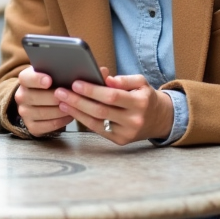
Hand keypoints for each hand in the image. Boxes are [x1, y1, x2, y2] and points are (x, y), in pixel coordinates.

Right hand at [13, 66, 71, 136]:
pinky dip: (60, 121)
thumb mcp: (50, 73)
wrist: (42, 99)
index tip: (49, 80)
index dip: (37, 79)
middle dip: (55, 98)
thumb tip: (69, 71)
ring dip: (60, 110)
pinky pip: (47, 126)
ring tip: (73, 106)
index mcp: (24, 79)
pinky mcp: (31, 126)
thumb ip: (55, 71)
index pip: (26, 78)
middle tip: (70, 96)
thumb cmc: (51, 83)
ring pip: (43, 113)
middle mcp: (21, 96)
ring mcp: (24, 112)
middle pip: (36, 98)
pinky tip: (69, 115)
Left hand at [54, 69, 174, 144]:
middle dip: (78, 101)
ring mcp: (127, 133)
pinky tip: (72, 112)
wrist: (159, 119)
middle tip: (60, 92)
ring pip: (97, 122)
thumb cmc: (144, 97)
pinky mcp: (120, 141)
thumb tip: (106, 77)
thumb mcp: (140, 83)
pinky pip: (98, 130)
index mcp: (140, 102)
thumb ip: (124, 79)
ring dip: (76, 111)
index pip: (112, 96)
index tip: (75, 83)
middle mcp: (134, 120)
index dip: (92, 90)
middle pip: (101, 110)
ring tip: (61, 102)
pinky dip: (84, 120)